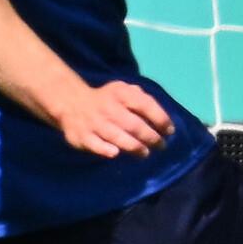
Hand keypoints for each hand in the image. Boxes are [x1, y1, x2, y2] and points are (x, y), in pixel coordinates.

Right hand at [51, 79, 173, 157]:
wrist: (72, 103)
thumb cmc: (108, 100)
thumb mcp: (124, 91)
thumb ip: (142, 99)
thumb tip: (162, 118)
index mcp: (120, 93)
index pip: (145, 105)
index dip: (161, 119)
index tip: (170, 131)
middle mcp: (107, 107)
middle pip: (133, 125)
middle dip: (151, 138)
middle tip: (161, 146)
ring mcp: (93, 122)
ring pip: (117, 137)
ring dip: (135, 147)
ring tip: (145, 153)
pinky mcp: (81, 136)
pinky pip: (95, 145)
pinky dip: (106, 150)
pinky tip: (116, 153)